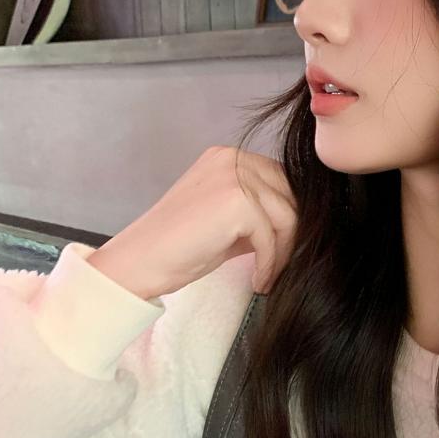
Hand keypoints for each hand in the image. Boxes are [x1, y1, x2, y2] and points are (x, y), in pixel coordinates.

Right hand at [87, 146, 297, 298]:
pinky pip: (272, 236)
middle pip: (289, 195)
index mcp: (227, 157)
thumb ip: (258, 210)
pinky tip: (259, 280)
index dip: (287, 215)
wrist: (138, 262)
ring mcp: (234, 177)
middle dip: (291, 233)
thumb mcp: (225, 218)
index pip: (280, 180)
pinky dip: (271, 262)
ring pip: (286, 216)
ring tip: (267, 276)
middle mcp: (231, 158)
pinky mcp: (237, 202)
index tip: (285, 247)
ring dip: (283, 252)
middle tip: (281, 264)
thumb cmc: (178, 246)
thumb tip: (300, 221)